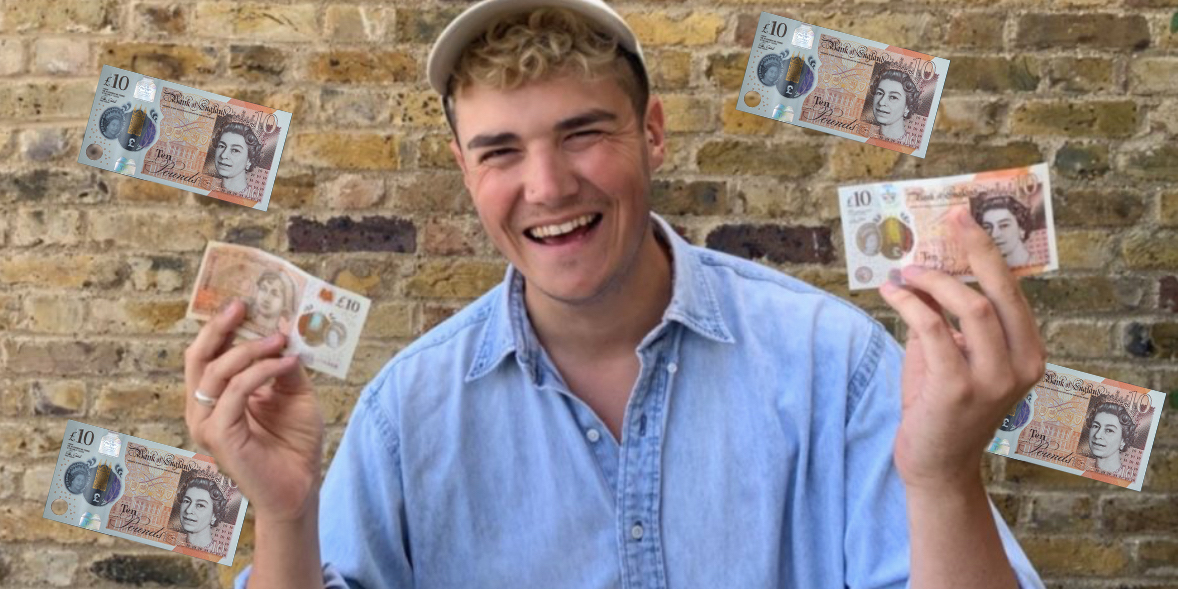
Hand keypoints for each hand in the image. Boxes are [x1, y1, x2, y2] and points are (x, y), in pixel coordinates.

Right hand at [184, 299, 324, 523]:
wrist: (300, 486)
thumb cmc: (295, 442)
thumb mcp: (295, 394)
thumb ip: (285, 365)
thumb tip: (284, 327)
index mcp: (216, 395)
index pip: (208, 353)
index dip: (219, 325)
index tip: (242, 298)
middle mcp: (204, 407)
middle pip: (198, 356)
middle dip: (219, 326)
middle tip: (243, 303)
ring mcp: (206, 422)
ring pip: (216, 371)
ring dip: (250, 349)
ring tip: (281, 338)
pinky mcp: (218, 436)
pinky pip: (234, 393)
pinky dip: (261, 372)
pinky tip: (286, 362)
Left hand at [879, 207, 1045, 490]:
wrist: (935, 465)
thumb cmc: (941, 406)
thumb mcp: (951, 355)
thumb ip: (946, 317)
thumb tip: (928, 266)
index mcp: (1028, 355)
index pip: (1014, 293)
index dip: (990, 252)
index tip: (968, 218)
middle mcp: (1020, 366)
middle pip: (999, 292)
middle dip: (974, 249)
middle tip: (949, 219)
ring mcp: (992, 380)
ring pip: (968, 307)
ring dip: (932, 281)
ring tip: (906, 270)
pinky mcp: (957, 389)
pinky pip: (932, 329)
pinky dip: (909, 303)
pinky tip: (892, 292)